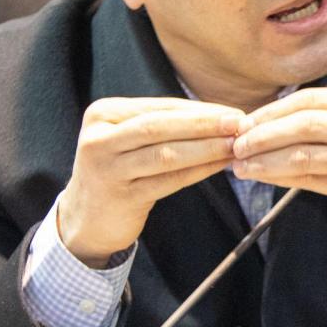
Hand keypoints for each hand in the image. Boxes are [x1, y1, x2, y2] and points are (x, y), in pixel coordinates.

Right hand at [60, 97, 242, 266]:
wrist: (85, 219)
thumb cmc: (118, 171)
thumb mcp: (128, 139)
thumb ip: (162, 124)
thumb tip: (219, 115)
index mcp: (102, 114)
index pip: (159, 108)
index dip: (199, 110)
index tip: (232, 111)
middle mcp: (99, 138)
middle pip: (161, 126)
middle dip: (205, 124)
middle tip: (240, 123)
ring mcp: (107, 169)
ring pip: (167, 154)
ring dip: (207, 148)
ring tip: (236, 145)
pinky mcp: (121, 197)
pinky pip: (168, 181)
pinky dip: (199, 171)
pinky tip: (221, 166)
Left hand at [230, 85, 326, 267]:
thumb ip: (325, 122)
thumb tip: (263, 122)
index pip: (309, 99)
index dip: (270, 111)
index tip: (242, 124)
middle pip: (305, 121)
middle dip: (263, 133)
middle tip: (236, 144)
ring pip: (305, 150)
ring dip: (266, 158)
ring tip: (240, 165)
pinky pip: (313, 177)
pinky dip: (281, 176)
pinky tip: (262, 177)